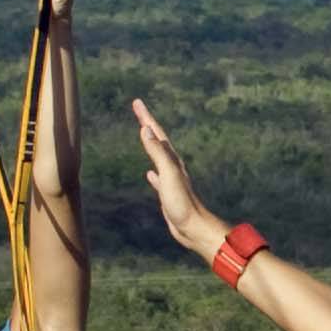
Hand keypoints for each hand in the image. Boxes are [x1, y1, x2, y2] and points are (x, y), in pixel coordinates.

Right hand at [131, 98, 219, 252]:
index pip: (157, 133)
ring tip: (143, 134)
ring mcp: (171, 180)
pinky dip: (153, 172)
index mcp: (172, 160)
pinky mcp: (168, 194)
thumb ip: (158, 152)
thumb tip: (146, 130)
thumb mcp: (169, 174)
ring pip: (158, 156)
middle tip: (138, 109)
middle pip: (158, 140)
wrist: (194, 228)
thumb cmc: (183, 203)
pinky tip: (149, 173)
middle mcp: (172, 166)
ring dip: (150, 143)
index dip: (146, 117)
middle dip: (147, 124)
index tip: (137, 102)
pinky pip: (158, 178)